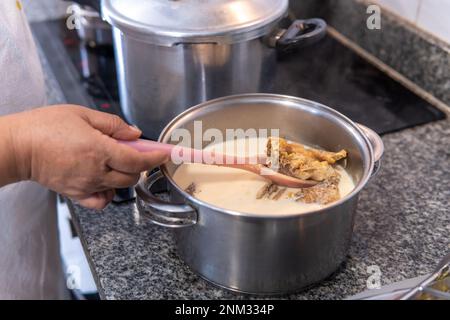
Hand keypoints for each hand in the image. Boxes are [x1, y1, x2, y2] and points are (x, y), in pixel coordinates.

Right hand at [10, 105, 167, 208]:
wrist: (18, 147)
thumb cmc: (45, 126)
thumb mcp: (83, 114)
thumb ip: (113, 125)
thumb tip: (135, 133)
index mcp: (100, 149)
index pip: (138, 159)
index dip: (156, 157)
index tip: (167, 154)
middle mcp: (96, 171)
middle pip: (132, 176)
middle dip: (141, 164)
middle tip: (136, 151)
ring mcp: (86, 185)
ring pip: (120, 188)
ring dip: (126, 176)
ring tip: (115, 161)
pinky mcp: (76, 194)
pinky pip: (101, 201)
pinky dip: (109, 193)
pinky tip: (104, 180)